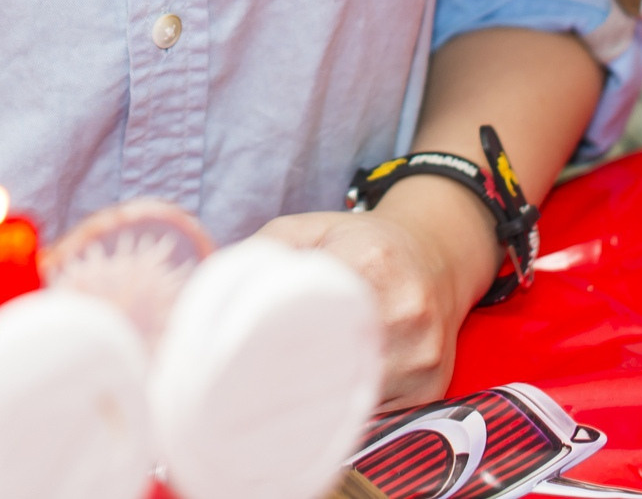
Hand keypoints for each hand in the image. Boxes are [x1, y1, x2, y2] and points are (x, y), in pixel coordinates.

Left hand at [255, 189, 496, 408]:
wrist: (437, 255)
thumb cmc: (363, 244)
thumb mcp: (308, 229)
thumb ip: (262, 252)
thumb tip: (204, 291)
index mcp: (371, 261)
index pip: (319, 310)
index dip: (277, 338)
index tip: (243, 356)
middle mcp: (405, 307)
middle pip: (337, 361)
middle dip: (294, 377)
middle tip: (250, 387)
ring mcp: (424, 351)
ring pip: (359, 395)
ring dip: (322, 401)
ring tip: (285, 398)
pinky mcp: (434, 384)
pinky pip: (383, 412)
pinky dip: (351, 411)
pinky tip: (327, 404)